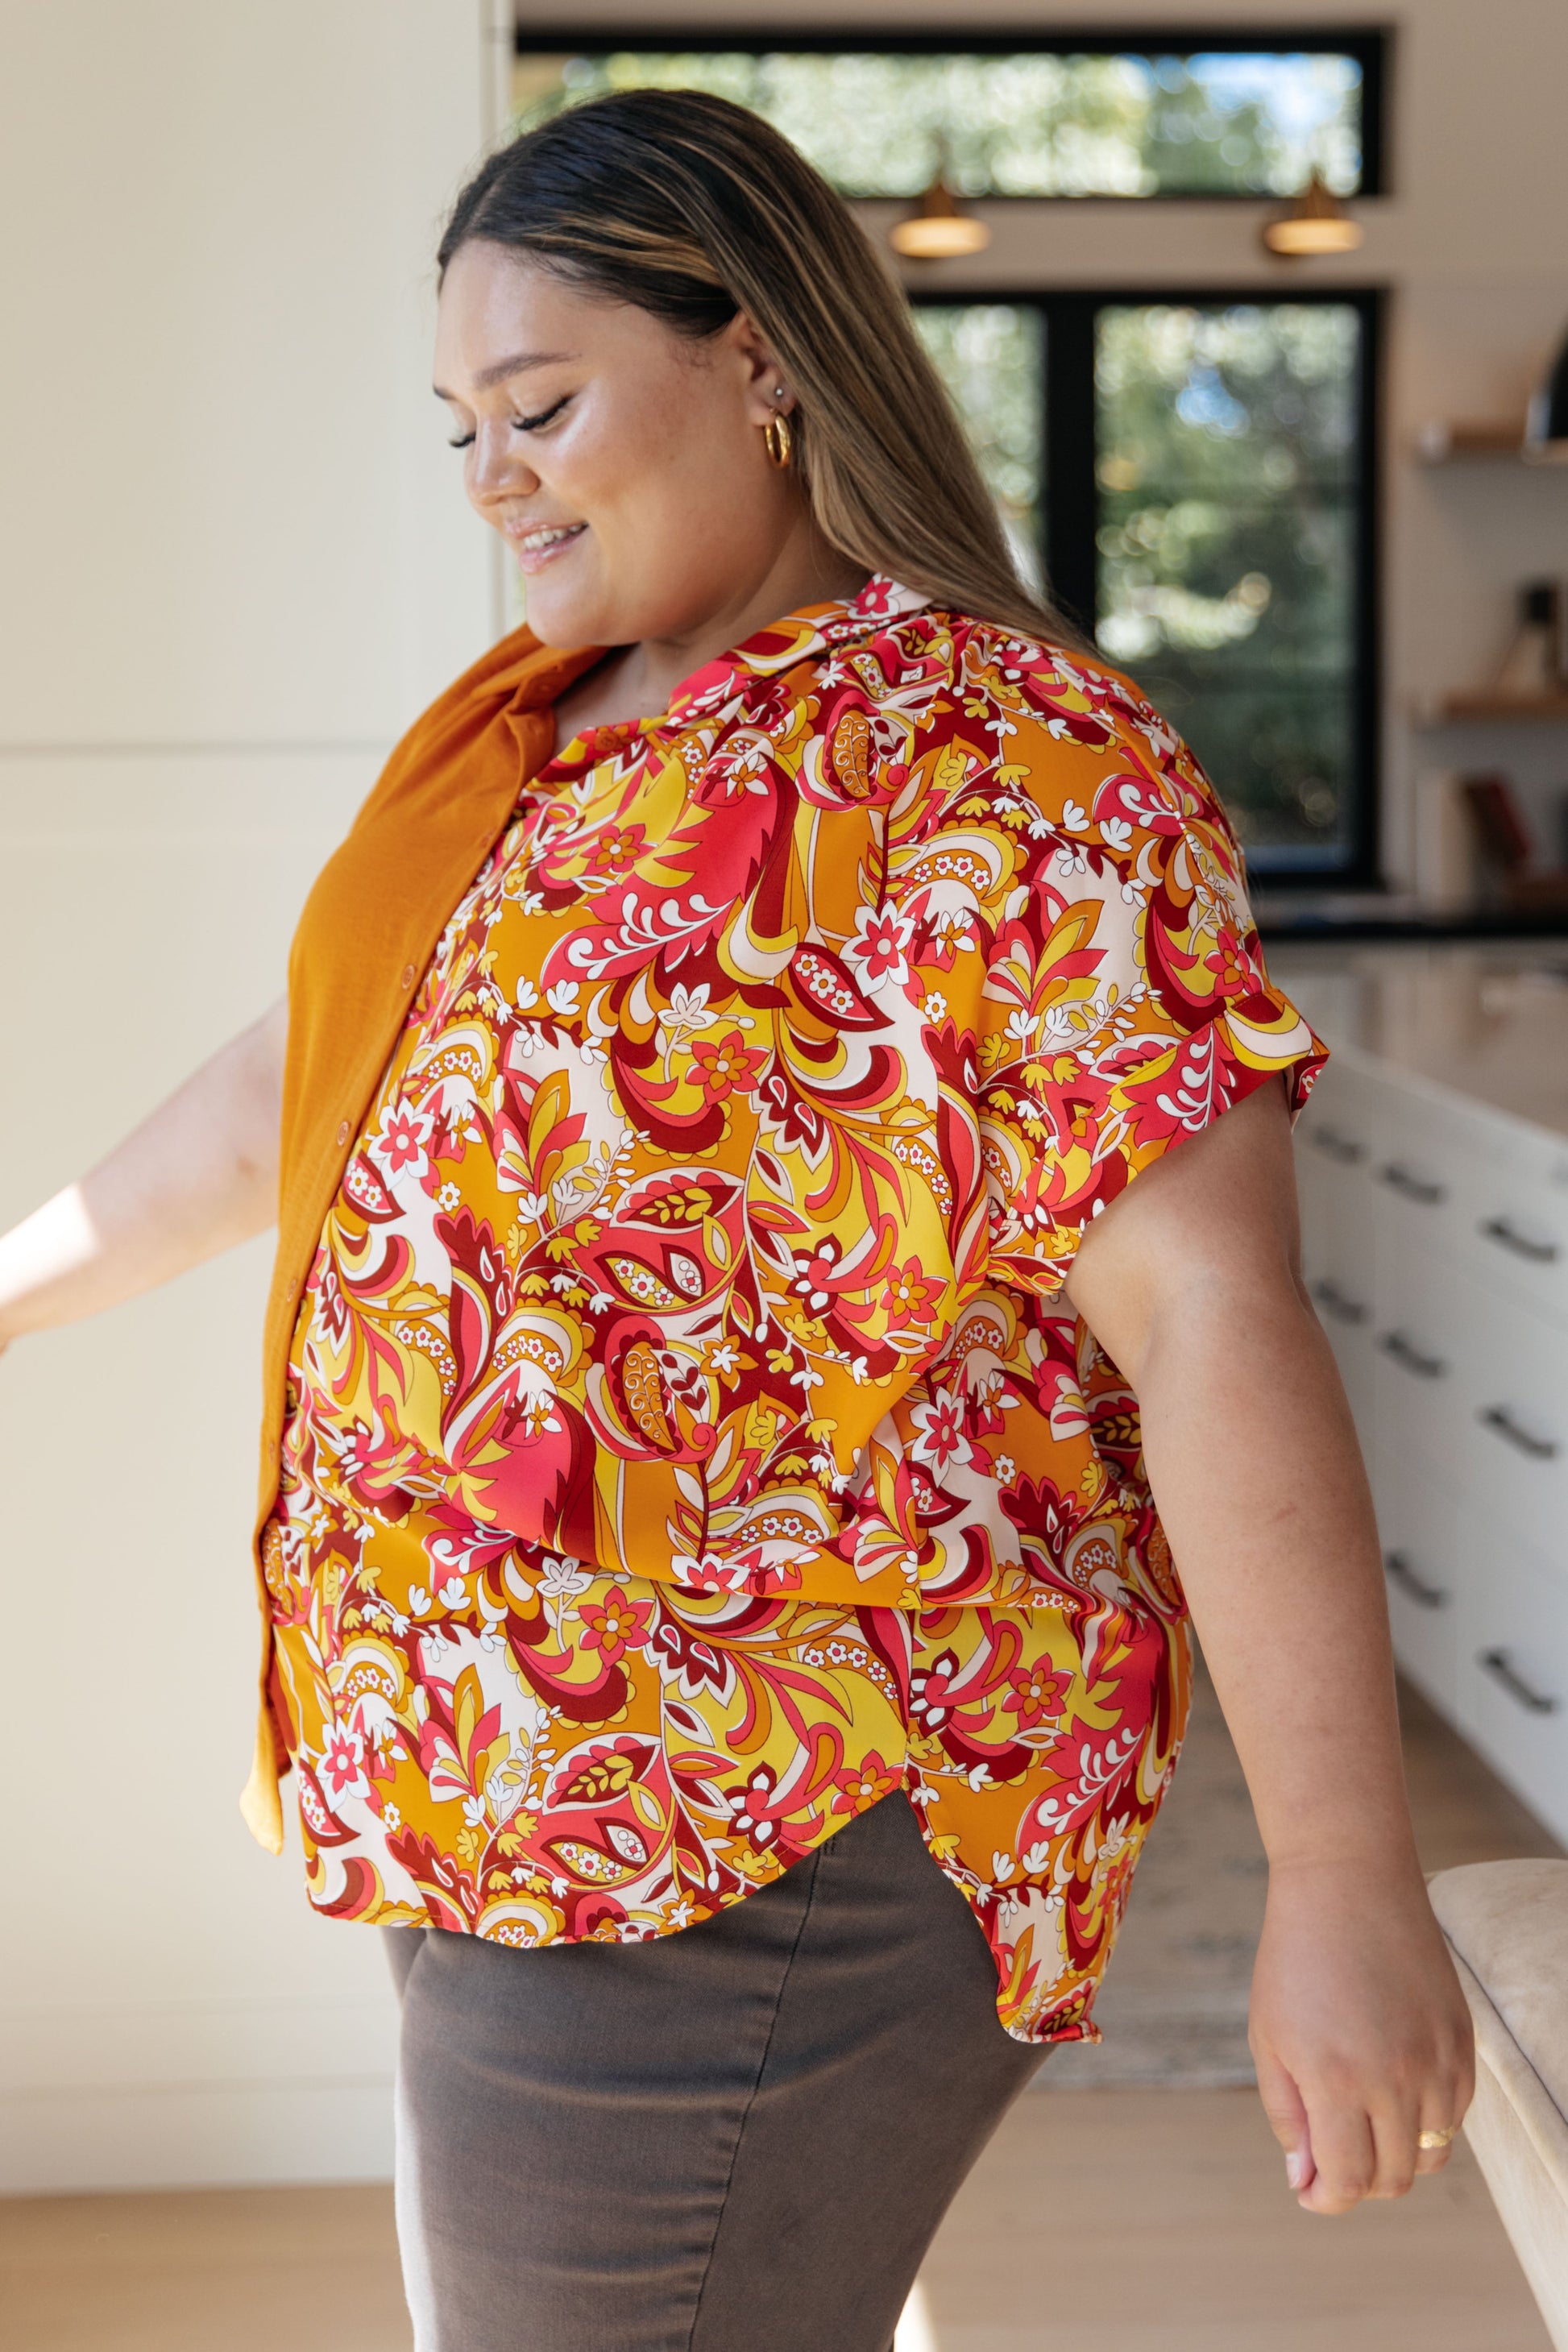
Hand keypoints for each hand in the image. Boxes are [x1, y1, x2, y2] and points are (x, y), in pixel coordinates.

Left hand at [1249, 1857, 1473, 2214]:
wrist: (1348, 1882)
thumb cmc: (1295, 1957)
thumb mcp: (1267, 2035)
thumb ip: (1287, 2114)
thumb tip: (1306, 2178)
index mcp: (1336, 2077)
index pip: (1348, 2181)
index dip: (1327, 2197)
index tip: (1311, 2189)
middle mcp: (1396, 2076)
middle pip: (1393, 2178)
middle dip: (1358, 2180)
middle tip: (1331, 2151)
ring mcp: (1437, 2060)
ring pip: (1431, 2155)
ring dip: (1394, 2153)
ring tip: (1360, 2115)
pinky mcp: (1463, 2041)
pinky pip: (1455, 2115)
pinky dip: (1426, 2118)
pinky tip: (1392, 2083)